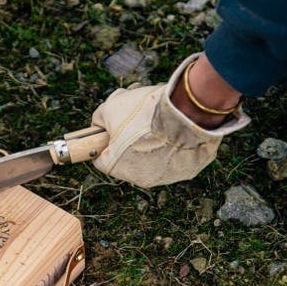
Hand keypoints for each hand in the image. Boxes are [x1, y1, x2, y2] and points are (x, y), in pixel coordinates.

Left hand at [92, 54, 248, 187]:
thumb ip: (100, 118)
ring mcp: (166, 176)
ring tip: (158, 119)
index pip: (101, 158)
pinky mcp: (187, 171)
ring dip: (151, 139)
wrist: (187, 111)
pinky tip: (174, 126)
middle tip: (137, 117)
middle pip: (127, 156)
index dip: (103, 140)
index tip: (110, 129)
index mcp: (117, 167)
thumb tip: (100, 124)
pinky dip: (173, 142)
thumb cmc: (146, 112)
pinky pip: (175, 156)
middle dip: (129, 136)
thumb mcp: (111, 107)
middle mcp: (140, 178)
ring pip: (152, 155)